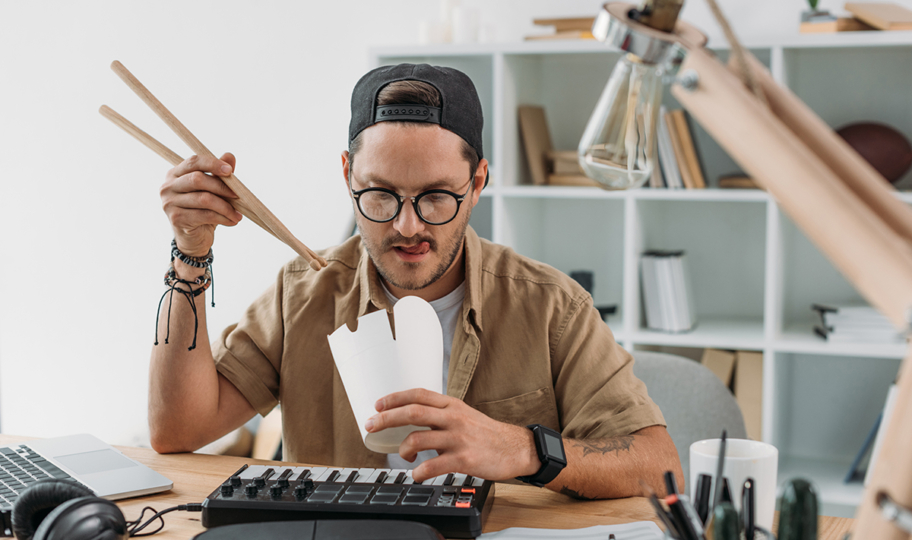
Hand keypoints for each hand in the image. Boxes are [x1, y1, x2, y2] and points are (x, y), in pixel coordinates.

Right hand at [160, 153, 242, 256]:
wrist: (194, 238)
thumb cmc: (203, 210)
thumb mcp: (213, 190)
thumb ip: (219, 174)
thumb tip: (230, 156)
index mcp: (175, 173)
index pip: (194, 161)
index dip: (213, 164)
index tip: (230, 171)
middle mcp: (168, 186)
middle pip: (198, 179)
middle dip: (222, 187)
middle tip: (239, 195)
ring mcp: (169, 203)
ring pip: (204, 199)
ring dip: (226, 207)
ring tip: (238, 213)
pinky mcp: (176, 218)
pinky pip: (205, 215)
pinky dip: (223, 217)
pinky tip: (232, 221)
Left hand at [366, 389, 540, 481]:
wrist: (515, 448)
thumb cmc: (487, 434)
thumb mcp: (464, 414)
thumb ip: (440, 415)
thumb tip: (413, 418)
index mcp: (452, 405)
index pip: (418, 394)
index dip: (395, 398)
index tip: (378, 404)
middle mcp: (454, 417)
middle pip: (413, 412)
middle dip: (386, 418)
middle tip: (371, 425)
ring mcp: (458, 438)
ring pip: (419, 438)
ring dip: (403, 448)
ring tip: (403, 455)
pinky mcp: (464, 458)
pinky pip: (433, 465)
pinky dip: (419, 471)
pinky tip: (417, 474)